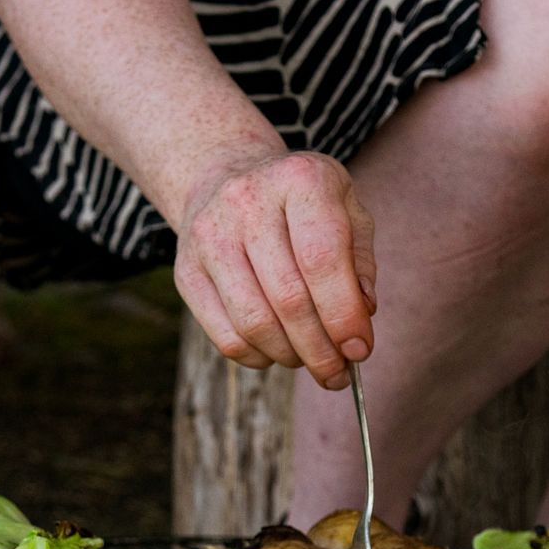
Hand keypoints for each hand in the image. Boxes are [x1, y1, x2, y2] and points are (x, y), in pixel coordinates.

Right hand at [172, 149, 377, 389]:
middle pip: (288, 299)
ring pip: (254, 324)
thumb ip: (359, 261)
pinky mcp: (186, 271)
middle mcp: (247, 201)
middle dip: (321, 349)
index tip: (359, 350)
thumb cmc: (300, 203)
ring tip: (310, 359)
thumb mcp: (345, 210)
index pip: (322, 260)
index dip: (344, 315)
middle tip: (338, 372)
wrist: (227, 176)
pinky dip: (258, 357)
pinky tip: (276, 351)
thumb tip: (362, 313)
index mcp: (300, 179)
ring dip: (290, 357)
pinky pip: (226, 336)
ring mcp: (210, 236)